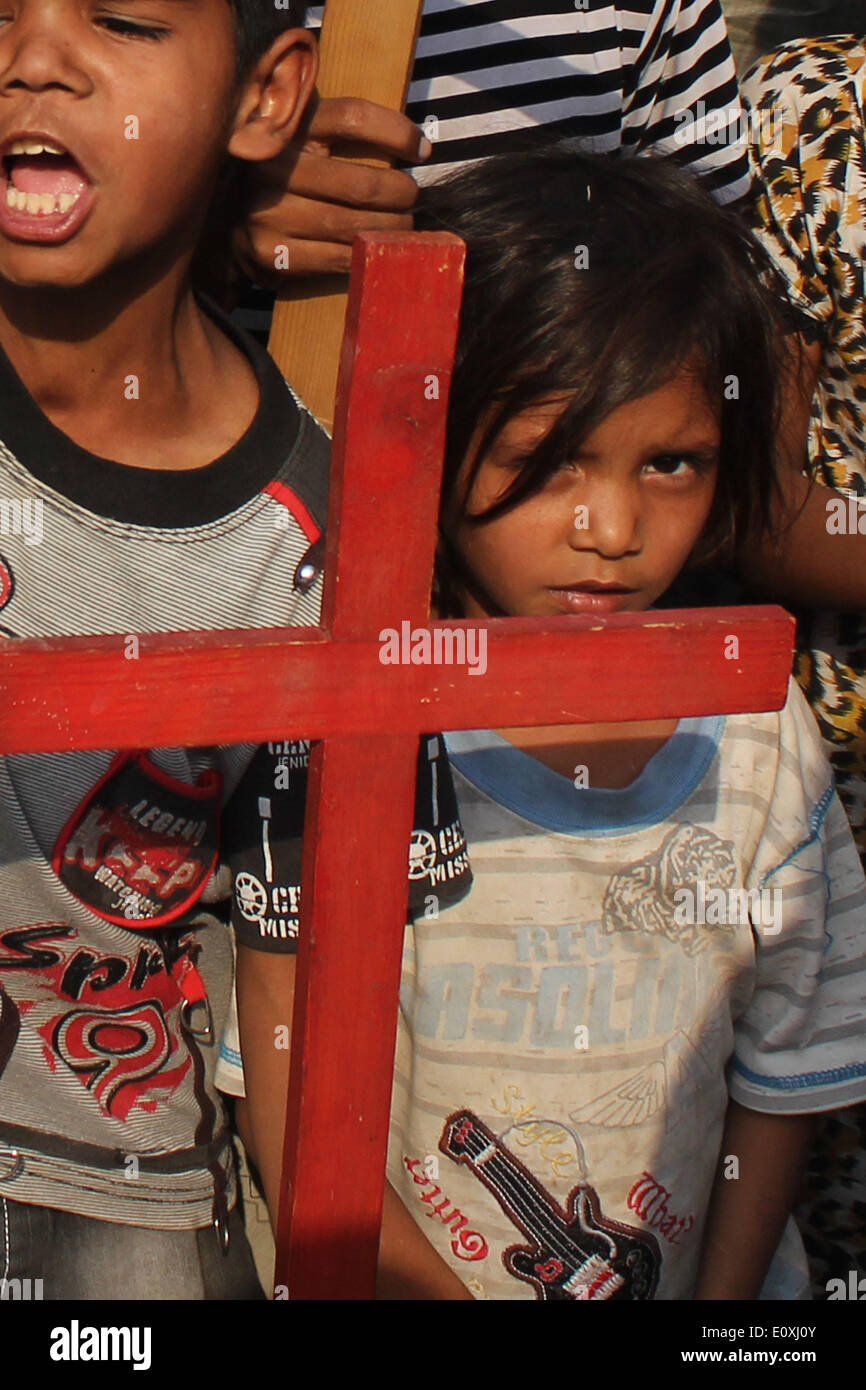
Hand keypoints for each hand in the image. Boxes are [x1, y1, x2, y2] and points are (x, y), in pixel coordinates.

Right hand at [233, 93, 431, 281]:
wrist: (228, 222)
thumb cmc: (285, 177)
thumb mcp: (305, 140)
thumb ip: (341, 133)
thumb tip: (415, 146)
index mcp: (287, 128)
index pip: (353, 118)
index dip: (396, 133)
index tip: (422, 150)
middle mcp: (275, 167)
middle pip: (362, 184)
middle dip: (400, 194)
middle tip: (412, 198)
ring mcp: (270, 213)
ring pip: (354, 225)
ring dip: (391, 230)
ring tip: (404, 227)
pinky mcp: (271, 253)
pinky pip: (338, 258)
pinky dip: (366, 255)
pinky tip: (377, 249)